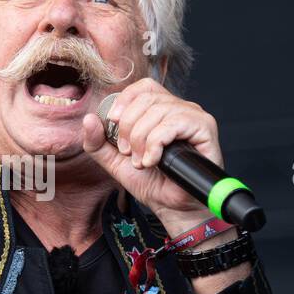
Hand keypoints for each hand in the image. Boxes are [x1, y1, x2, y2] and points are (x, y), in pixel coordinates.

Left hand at [80, 78, 226, 233]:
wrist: (172, 206)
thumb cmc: (152, 182)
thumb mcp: (115, 162)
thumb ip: (98, 143)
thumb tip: (89, 119)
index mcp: (160, 109)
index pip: (142, 87)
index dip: (124, 101)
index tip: (113, 123)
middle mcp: (179, 108)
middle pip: (147, 98)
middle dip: (129, 126)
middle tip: (128, 152)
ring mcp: (193, 116)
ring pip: (158, 110)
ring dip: (141, 139)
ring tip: (141, 162)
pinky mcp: (204, 127)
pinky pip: (173, 124)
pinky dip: (156, 144)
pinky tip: (153, 161)